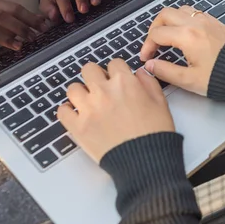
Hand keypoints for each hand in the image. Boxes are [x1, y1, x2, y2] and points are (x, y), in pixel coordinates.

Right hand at [0, 0, 47, 58]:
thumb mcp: (8, 25)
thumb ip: (24, 21)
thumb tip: (44, 21)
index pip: (13, 8)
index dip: (30, 17)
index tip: (43, 28)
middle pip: (0, 16)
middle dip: (19, 27)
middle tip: (32, 38)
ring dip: (4, 38)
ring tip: (18, 47)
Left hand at [57, 60, 174, 163]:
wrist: (144, 160)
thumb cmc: (155, 133)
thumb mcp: (161, 102)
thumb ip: (149, 82)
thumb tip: (139, 73)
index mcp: (125, 83)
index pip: (114, 63)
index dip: (117, 70)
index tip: (117, 77)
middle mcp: (103, 92)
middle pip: (89, 69)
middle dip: (95, 75)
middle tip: (100, 86)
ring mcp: (88, 109)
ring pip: (73, 88)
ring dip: (80, 92)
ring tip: (87, 101)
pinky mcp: (77, 127)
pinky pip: (62, 111)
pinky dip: (68, 111)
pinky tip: (76, 114)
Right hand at [139, 7, 224, 95]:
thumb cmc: (222, 78)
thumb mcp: (189, 80)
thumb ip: (166, 71)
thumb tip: (150, 65)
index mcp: (187, 36)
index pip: (157, 33)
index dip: (146, 46)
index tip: (146, 58)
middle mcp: (196, 23)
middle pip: (166, 14)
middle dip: (154, 28)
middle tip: (153, 44)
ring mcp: (208, 21)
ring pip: (181, 10)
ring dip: (170, 20)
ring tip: (167, 37)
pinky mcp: (217, 24)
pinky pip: (195, 13)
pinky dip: (184, 19)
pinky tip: (185, 34)